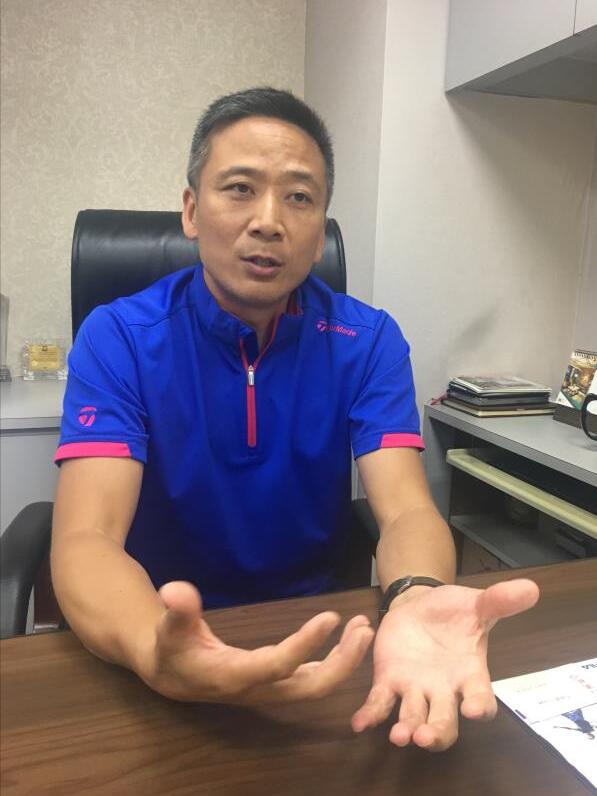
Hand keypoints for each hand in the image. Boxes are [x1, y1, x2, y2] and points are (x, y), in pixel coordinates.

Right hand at [139, 581, 373, 703]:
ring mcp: (271, 689)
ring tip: (363, 627)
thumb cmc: (171, 648)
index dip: (306, 644)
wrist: (171, 674)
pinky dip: (334, 659)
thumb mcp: (169, 628)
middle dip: (342, 663)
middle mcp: (259, 689)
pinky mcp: (276, 681)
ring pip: (316, 685)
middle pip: (310, 687)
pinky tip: (348, 637)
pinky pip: (312, 676)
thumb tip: (175, 589)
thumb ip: (178, 611)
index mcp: (235, 677)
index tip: (331, 617)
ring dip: (344, 660)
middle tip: (364, 628)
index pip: (279, 665)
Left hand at [351, 579, 539, 749]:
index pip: (481, 699)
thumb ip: (499, 600)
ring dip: (405, 729)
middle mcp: (443, 691)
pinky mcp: (388, 681)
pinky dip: (370, 715)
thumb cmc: (453, 611)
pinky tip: (360, 722)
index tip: (474, 711)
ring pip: (412, 717)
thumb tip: (531, 588)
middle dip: (436, 733)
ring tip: (398, 736)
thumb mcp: (476, 603)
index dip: (479, 707)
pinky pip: (379, 703)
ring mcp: (414, 689)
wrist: (420, 605)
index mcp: (470, 675)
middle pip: (444, 722)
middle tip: (425, 737)